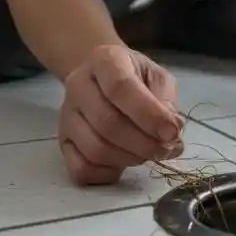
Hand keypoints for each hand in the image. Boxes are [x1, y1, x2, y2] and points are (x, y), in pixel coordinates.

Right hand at [59, 45, 184, 185]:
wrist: (101, 79)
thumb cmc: (135, 78)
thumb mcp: (156, 77)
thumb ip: (166, 100)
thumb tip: (171, 131)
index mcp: (104, 61)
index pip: (121, 88)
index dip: (149, 114)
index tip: (172, 132)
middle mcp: (78, 85)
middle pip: (107, 123)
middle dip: (144, 143)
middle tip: (165, 148)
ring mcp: (66, 115)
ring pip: (95, 149)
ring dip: (129, 159)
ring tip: (148, 154)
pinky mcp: (63, 142)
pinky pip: (80, 168)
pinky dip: (107, 174)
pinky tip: (123, 164)